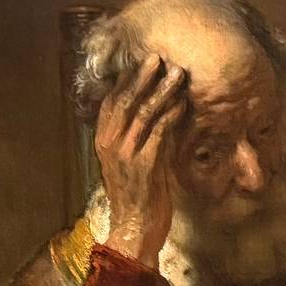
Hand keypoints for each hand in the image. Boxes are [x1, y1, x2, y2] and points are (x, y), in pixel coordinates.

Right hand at [96, 54, 188, 267]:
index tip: (139, 62)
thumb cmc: (136, 197)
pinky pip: (159, 132)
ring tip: (176, 73)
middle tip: (157, 56)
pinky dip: (171, 115)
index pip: (110, 103)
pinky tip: (183, 103)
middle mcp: (110, 144)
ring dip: (162, 90)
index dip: (125, 81)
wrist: (134, 229)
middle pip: (125, 101)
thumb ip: (139, 139)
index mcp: (103, 142)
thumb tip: (156, 114)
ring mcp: (126, 153)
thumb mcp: (131, 163)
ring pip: (143, 112)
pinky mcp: (144, 164)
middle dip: (141, 76)